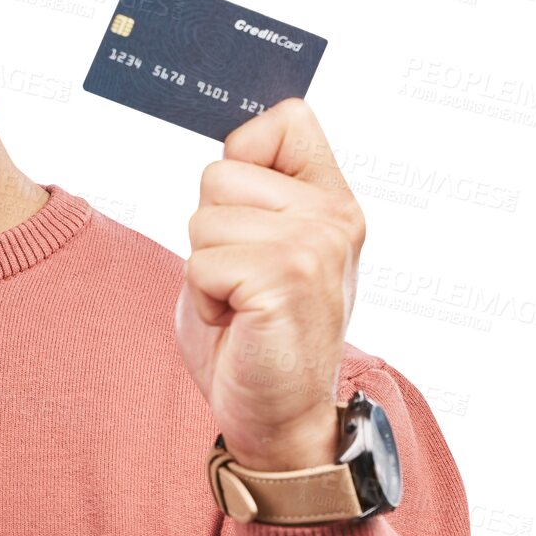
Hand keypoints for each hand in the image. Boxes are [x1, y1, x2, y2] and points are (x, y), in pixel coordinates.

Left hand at [174, 98, 365, 471]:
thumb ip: (254, 190)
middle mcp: (334, 216)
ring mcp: (314, 246)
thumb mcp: (257, 244)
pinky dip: (202, 297)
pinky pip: (200, 261)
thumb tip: (235, 137)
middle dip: (210, 230)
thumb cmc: (254, 330)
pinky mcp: (284, 279)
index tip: (251, 215)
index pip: (288, 118)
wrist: (277, 417)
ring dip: (204, 268)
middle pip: (220, 171)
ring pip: (203, 218)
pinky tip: (237, 322)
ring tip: (240, 303)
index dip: (245, 155)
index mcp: (332, 200)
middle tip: (242, 280)